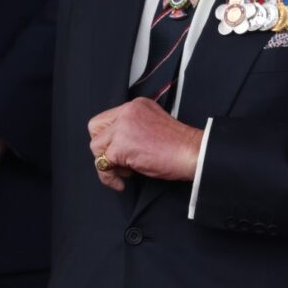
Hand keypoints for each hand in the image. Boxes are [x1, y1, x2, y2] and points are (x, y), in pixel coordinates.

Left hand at [87, 98, 203, 191]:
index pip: (106, 118)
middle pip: (95, 128)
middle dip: (102, 147)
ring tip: (126, 171)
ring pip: (96, 147)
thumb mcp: (152, 125)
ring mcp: (123, 127)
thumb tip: (114, 144)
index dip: (109, 138)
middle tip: (117, 160)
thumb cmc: (179, 145)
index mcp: (136, 105)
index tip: (118, 151)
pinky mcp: (122, 146)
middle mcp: (127, 112)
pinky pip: (102, 164)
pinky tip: (122, 182)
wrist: (192, 152)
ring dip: (107, 163)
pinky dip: (109, 177)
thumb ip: (133, 128)